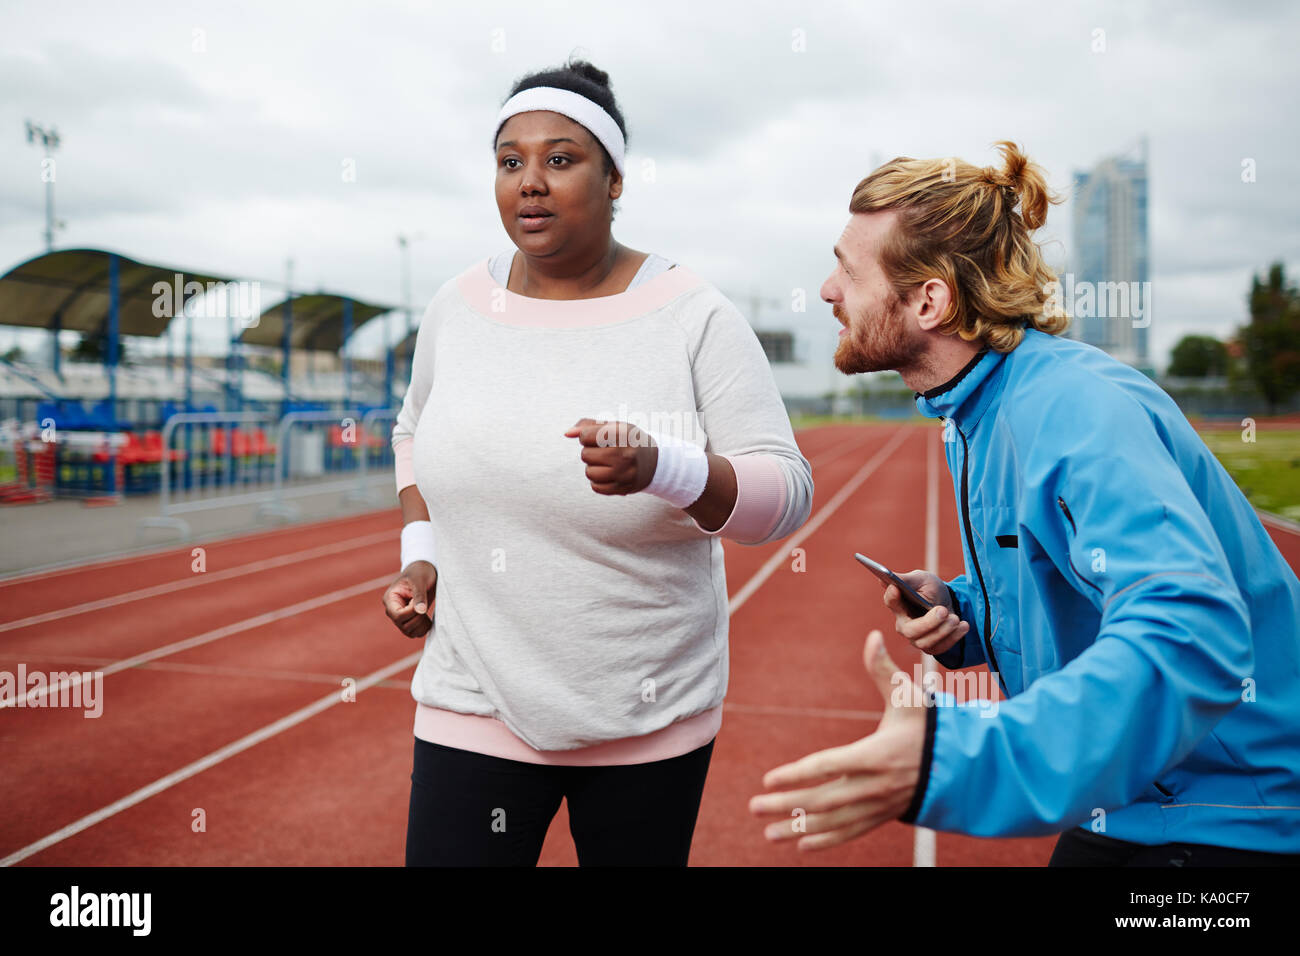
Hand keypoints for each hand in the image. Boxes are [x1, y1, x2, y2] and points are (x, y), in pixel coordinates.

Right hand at [382, 561, 436, 637]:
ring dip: (421, 625)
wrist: (425, 572)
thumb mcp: (420, 580)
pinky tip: (428, 618)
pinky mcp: (409, 621)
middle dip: (418, 618)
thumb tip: (420, 611)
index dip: (411, 612)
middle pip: (403, 626)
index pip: (397, 615)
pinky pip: (415, 633)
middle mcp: (393, 610)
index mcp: (390, 599)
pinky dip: (423, 629)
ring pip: (409, 632)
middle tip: (424, 604)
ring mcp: (401, 617)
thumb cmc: (420, 572)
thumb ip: (419, 595)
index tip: (420, 601)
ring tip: (426, 610)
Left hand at [564, 418, 658, 494]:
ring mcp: (624, 473)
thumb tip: (567, 434)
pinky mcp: (623, 488)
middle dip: (591, 452)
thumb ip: (587, 425)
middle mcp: (625, 454)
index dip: (587, 436)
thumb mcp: (613, 426)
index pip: (585, 436)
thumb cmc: (628, 440)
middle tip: (606, 451)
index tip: (599, 438)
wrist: (654, 462)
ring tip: (607, 463)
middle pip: (585, 455)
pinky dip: (599, 481)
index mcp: (622, 433)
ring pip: (589, 473)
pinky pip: (596, 487)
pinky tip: (610, 474)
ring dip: (594, 467)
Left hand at [749, 630, 925, 850]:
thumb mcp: (909, 697)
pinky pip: (851, 832)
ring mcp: (878, 805)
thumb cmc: (928, 726)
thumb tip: (874, 636)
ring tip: (768, 832)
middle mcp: (875, 785)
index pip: (828, 766)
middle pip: (823, 799)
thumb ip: (884, 670)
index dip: (797, 774)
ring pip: (833, 822)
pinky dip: (827, 841)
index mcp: (876, 754)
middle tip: (754, 807)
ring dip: (798, 829)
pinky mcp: (883, 817)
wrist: (963, 765)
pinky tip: (802, 845)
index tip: (768, 779)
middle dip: (787, 805)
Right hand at [882, 569, 968, 655]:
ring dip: (943, 630)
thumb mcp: (922, 580)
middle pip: (909, 630)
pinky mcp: (930, 646)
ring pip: (925, 642)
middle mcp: (904, 624)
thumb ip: (907, 579)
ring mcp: (916, 638)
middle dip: (928, 622)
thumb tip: (886, 576)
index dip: (892, 596)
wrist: (947, 602)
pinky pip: (940, 648)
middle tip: (943, 611)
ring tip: (956, 618)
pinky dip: (953, 637)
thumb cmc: (930, 589)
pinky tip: (963, 625)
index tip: (896, 588)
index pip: (891, 601)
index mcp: (899, 605)